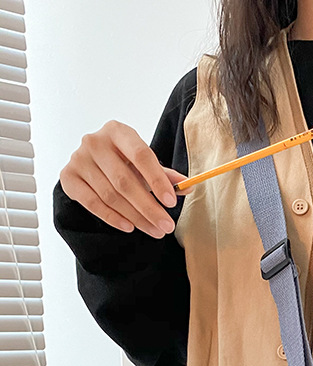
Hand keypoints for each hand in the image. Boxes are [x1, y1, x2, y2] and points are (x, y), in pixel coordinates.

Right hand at [60, 120, 191, 238]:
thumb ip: (165, 175)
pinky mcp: (68, 177)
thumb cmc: (124, 161)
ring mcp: (78, 159)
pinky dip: (112, 217)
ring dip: (136, 217)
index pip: (141, 156)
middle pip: (125, 181)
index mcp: (118, 131)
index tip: (171, 203)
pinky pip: (92, 203)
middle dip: (149, 208)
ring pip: (111, 195)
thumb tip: (188, 187)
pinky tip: (130, 227)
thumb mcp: (145, 164)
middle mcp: (94, 141)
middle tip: (167, 226)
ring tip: (155, 231)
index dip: (158, 180)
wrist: (92, 162)